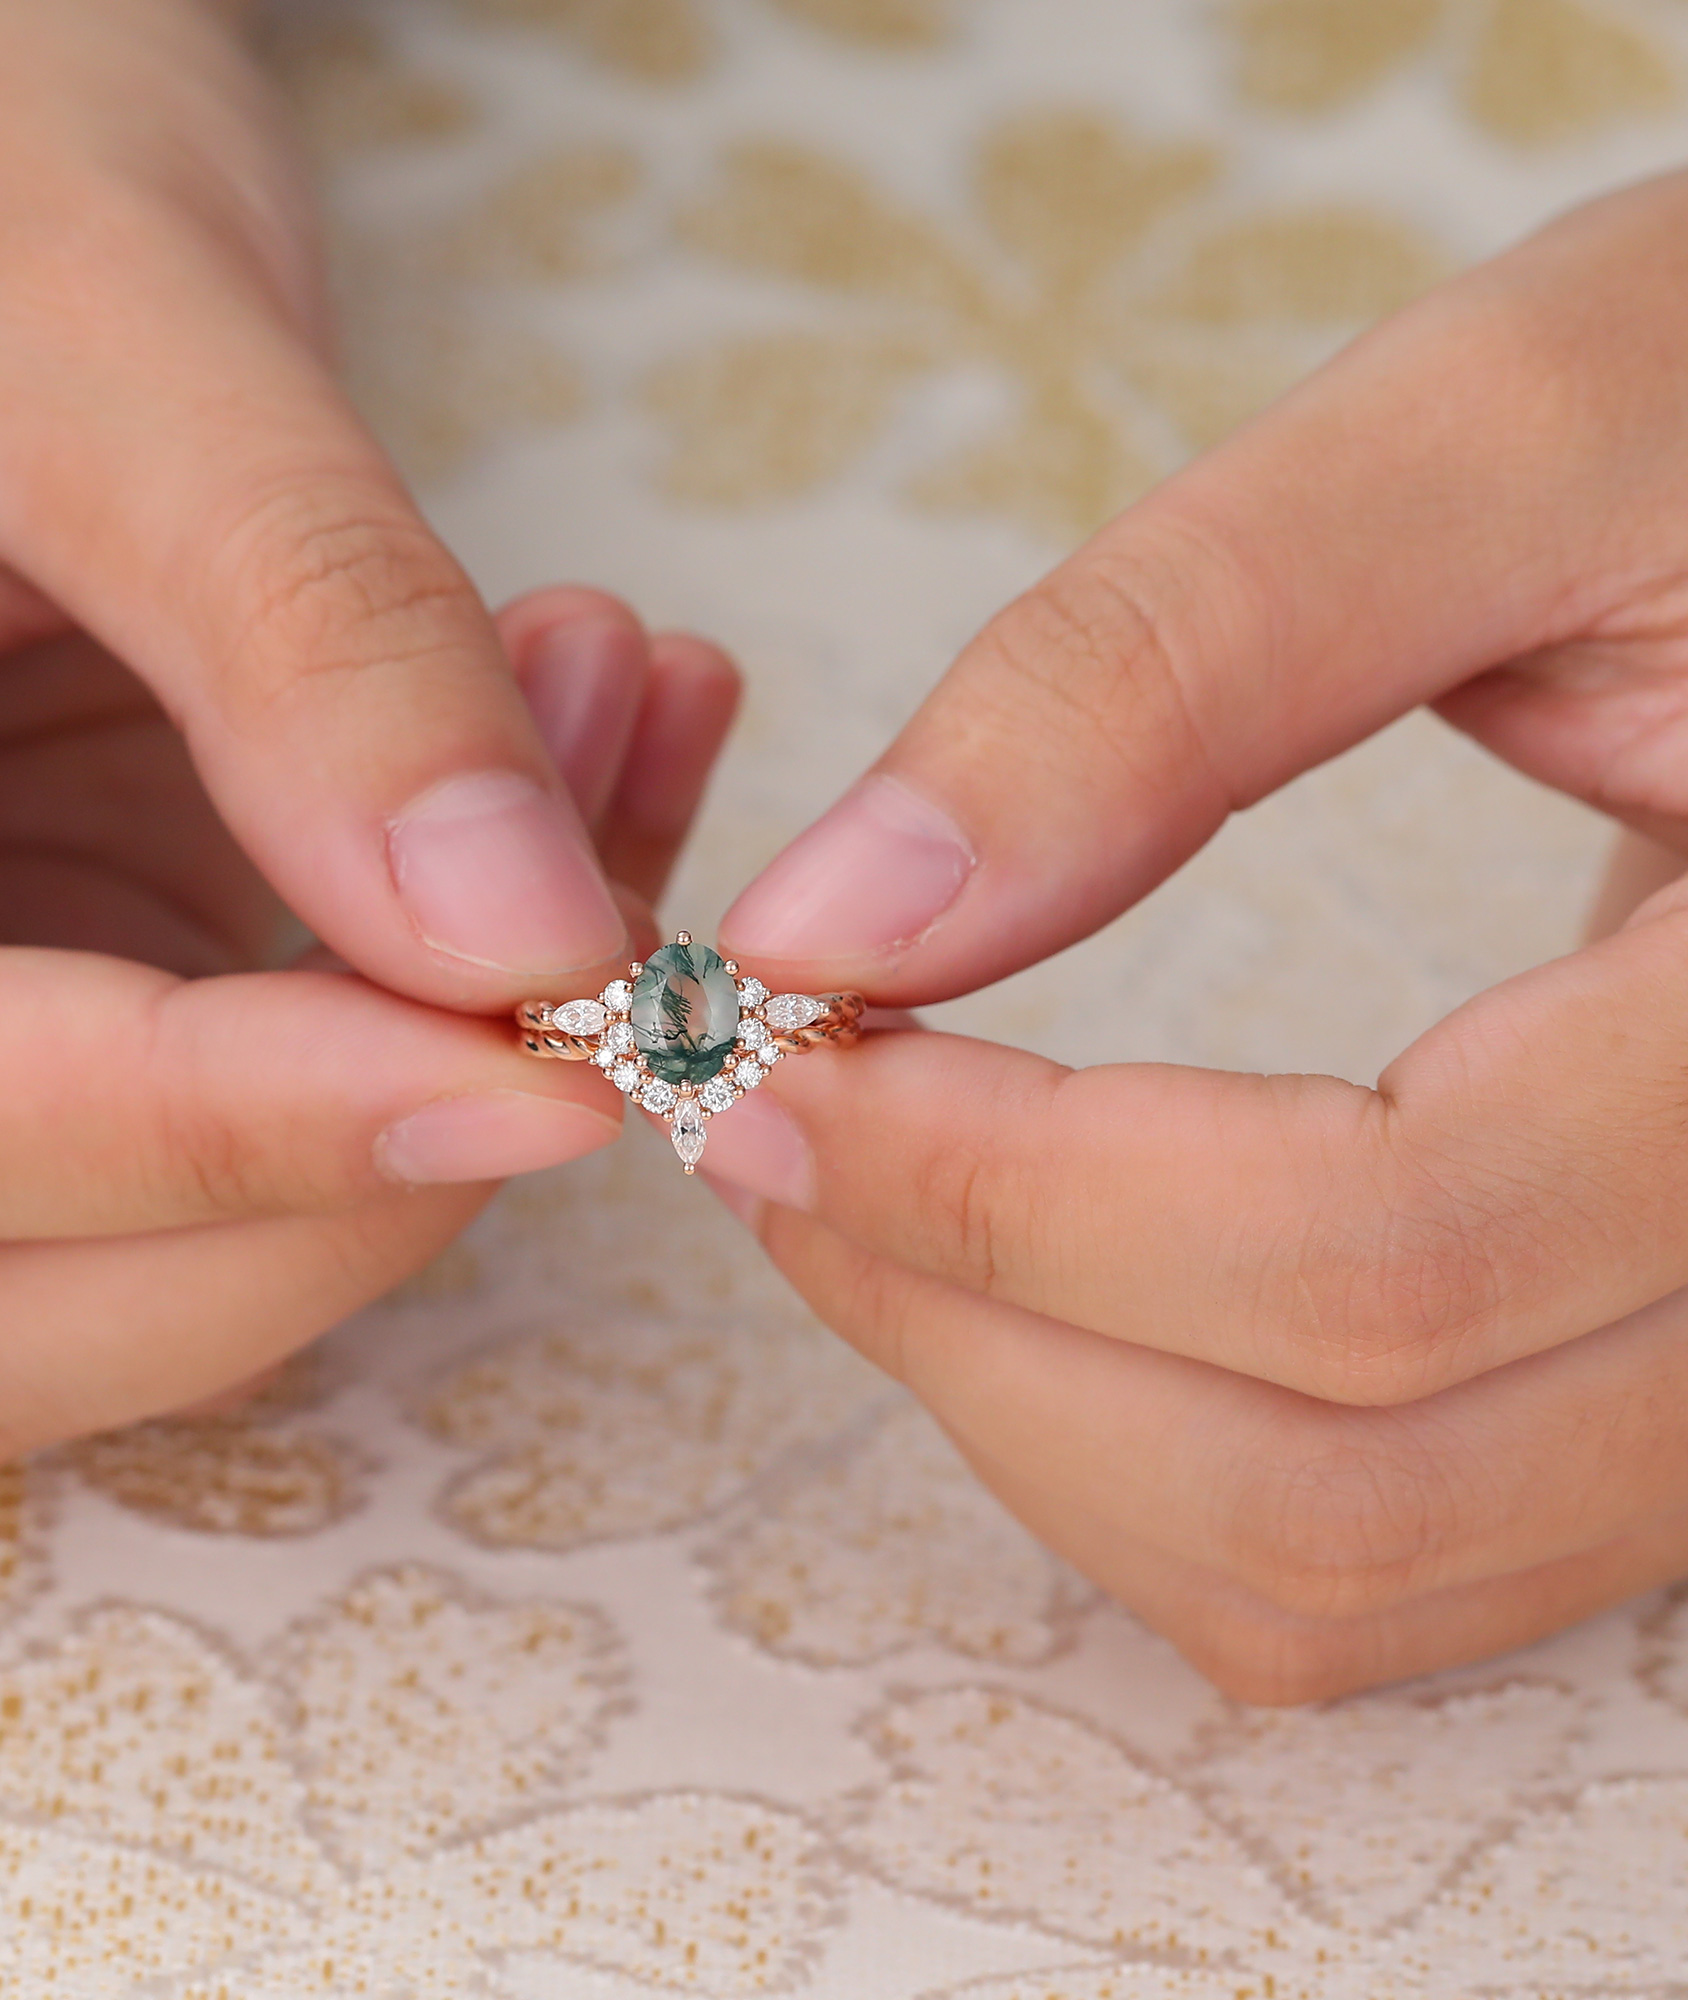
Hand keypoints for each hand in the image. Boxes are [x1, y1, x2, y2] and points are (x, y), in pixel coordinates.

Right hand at [0, 0, 738, 1465]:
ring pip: (111, 1285)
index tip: (533, 1069)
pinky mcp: (39, 993)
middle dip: (323, 1204)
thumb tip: (518, 943)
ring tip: (613, 786)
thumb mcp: (102, 328)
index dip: (213, 1130)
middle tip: (592, 989)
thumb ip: (305, 631)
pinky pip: (242, 1146)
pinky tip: (590, 812)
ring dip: (410, 1135)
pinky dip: (440, 1040)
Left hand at [704, 167, 1687, 1701]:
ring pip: (1351, 1572)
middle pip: (1347, 1486)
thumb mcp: (1502, 434)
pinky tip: (1019, 1258)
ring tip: (855, 1189)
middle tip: (768, 1129)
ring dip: (1039, 1417)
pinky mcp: (1654, 1352)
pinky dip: (1146, 1445)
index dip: (1008, 1193)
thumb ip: (1161, 669)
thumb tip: (831, 921)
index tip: (768, 1052)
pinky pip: (1386, 1540)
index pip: (1379, 1250)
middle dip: (979, 1328)